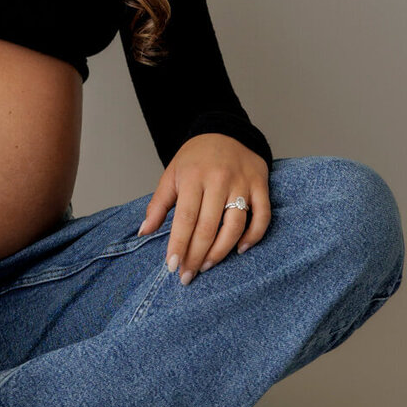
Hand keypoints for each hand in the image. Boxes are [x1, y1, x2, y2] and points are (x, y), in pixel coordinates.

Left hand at [136, 134, 271, 283]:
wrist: (225, 131)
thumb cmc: (195, 158)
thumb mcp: (171, 174)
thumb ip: (158, 204)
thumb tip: (144, 232)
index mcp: (194, 177)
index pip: (185, 218)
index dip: (179, 245)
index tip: (172, 267)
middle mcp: (219, 180)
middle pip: (209, 226)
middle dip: (196, 255)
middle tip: (188, 275)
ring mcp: (242, 183)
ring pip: (235, 225)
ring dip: (221, 251)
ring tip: (207, 266)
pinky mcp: (260, 185)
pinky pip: (262, 216)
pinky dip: (253, 236)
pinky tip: (240, 249)